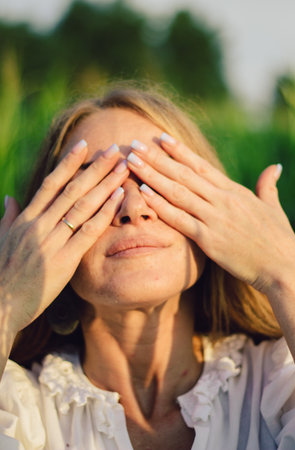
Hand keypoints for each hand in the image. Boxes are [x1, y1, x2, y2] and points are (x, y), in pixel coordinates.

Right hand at [0, 141, 128, 333]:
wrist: (0, 305)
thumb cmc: (2, 273)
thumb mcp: (1, 240)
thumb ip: (8, 217)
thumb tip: (11, 197)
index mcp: (26, 219)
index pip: (51, 183)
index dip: (69, 163)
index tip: (84, 146)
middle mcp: (39, 225)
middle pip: (72, 189)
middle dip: (95, 168)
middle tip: (115, 150)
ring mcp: (52, 241)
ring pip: (82, 206)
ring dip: (105, 184)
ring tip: (123, 168)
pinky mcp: (64, 260)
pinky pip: (88, 232)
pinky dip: (104, 213)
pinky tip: (119, 199)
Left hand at [127, 135, 294, 293]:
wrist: (284, 267)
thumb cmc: (279, 239)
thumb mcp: (273, 207)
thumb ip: (268, 186)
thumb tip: (275, 168)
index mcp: (234, 191)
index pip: (201, 165)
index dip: (179, 151)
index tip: (161, 138)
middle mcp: (222, 200)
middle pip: (183, 174)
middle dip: (157, 157)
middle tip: (135, 143)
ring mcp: (214, 219)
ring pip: (177, 191)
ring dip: (152, 175)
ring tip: (132, 161)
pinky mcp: (209, 240)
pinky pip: (179, 219)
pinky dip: (160, 205)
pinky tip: (143, 192)